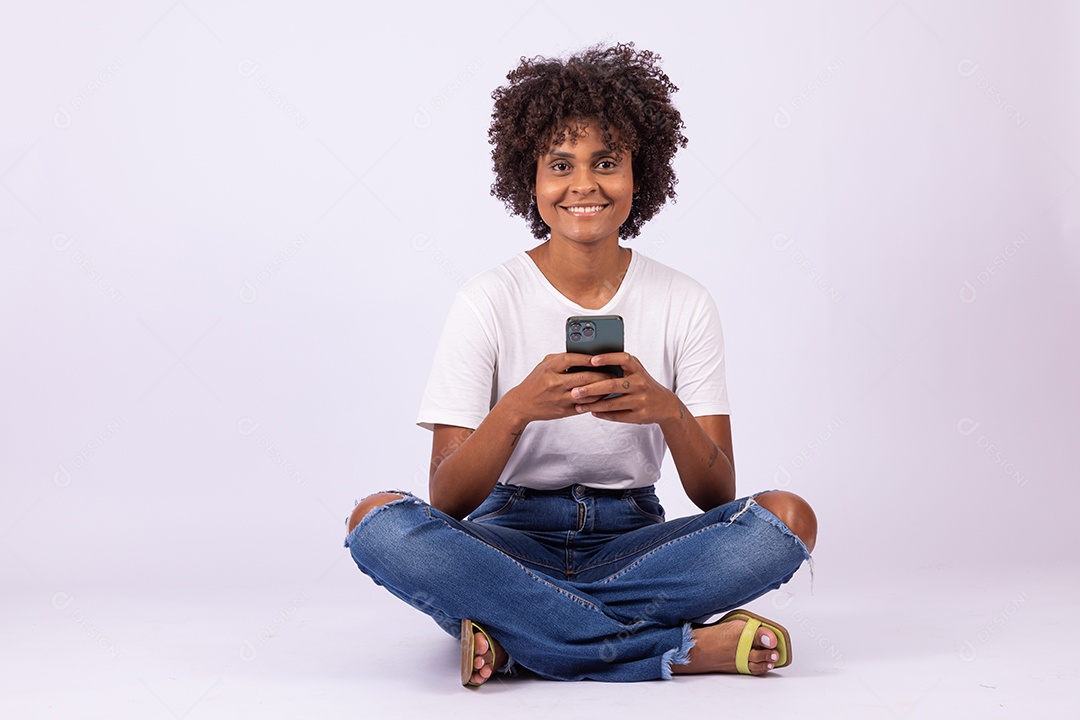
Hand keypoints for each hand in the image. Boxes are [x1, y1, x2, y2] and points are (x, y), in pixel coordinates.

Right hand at [500, 353, 616, 423]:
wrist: (522, 404)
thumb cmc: (536, 382)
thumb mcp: (544, 365)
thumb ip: (561, 358)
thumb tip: (584, 353)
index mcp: (549, 368)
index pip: (571, 359)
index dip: (587, 358)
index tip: (600, 357)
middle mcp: (554, 383)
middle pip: (584, 377)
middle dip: (602, 374)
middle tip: (614, 372)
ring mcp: (560, 398)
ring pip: (587, 393)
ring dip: (602, 389)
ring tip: (612, 384)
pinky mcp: (564, 411)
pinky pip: (585, 405)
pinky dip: (596, 401)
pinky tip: (603, 396)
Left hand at [568, 353, 680, 425]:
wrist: (665, 404)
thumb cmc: (643, 384)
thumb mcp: (635, 371)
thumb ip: (619, 366)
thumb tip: (589, 363)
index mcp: (637, 369)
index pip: (623, 359)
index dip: (608, 358)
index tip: (592, 360)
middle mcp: (640, 383)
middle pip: (612, 385)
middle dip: (591, 389)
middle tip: (574, 391)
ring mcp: (640, 400)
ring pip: (612, 403)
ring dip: (592, 405)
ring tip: (578, 405)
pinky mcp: (639, 415)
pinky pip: (616, 415)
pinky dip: (602, 414)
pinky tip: (592, 412)